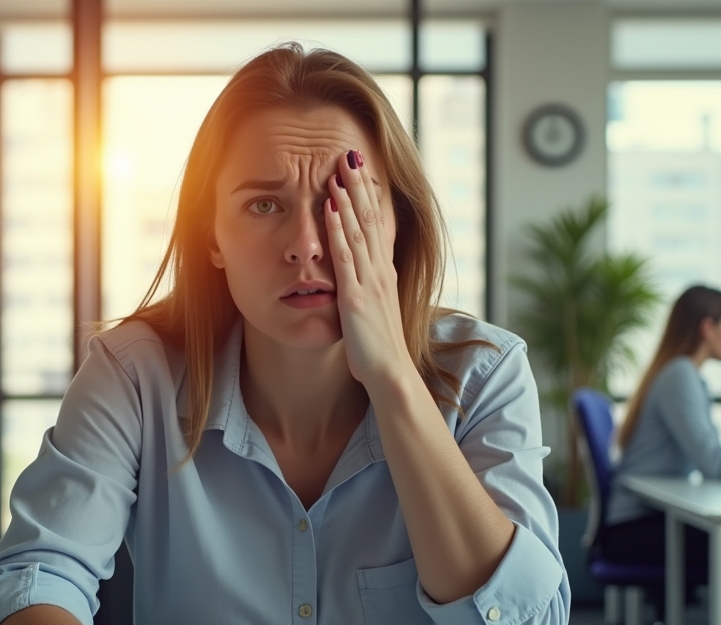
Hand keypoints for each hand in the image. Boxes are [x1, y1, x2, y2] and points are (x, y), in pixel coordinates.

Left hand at [324, 149, 409, 391]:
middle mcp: (380, 271)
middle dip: (360, 185)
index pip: (377, 225)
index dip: (368, 196)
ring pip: (359, 230)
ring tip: (338, 169)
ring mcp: (369, 282)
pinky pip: (345, 257)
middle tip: (350, 154)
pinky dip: (337, 229)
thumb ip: (366, 291)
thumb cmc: (378, 350)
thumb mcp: (373, 312)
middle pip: (371, 218)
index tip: (360, 171)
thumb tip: (357, 280)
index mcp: (383, 273)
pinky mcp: (355, 296)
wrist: (390, 375)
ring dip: (348, 198)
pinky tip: (329, 208)